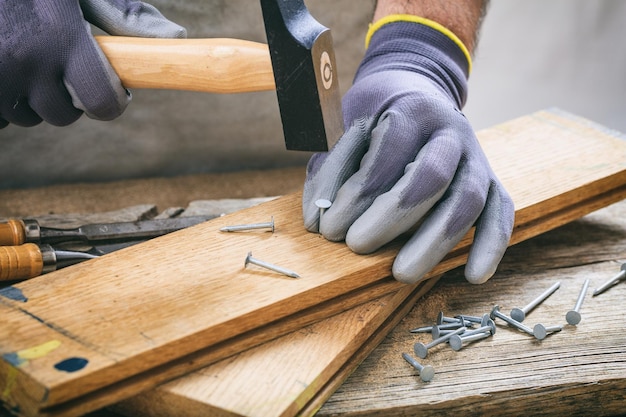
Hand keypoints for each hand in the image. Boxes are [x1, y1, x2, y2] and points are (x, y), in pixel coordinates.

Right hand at [0, 0, 184, 127]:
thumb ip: (121, 13)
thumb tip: (175, 36)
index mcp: (61, 37)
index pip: (101, 102)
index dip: (109, 102)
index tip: (108, 92)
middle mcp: (24, 60)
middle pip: (62, 114)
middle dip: (65, 96)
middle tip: (56, 64)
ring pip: (26, 116)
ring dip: (30, 97)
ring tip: (23, 57)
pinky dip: (3, 99)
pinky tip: (4, 69)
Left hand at [303, 20, 513, 284]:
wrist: (419, 92)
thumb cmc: (376, 121)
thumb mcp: (347, 133)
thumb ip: (331, 172)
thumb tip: (319, 220)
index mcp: (410, 111)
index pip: (389, 152)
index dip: (358, 193)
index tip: (329, 227)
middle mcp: (449, 130)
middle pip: (431, 176)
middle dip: (392, 217)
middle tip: (357, 245)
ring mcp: (476, 156)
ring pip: (467, 199)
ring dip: (434, 242)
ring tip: (402, 275)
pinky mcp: (491, 180)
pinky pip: (501, 212)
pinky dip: (491, 245)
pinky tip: (472, 275)